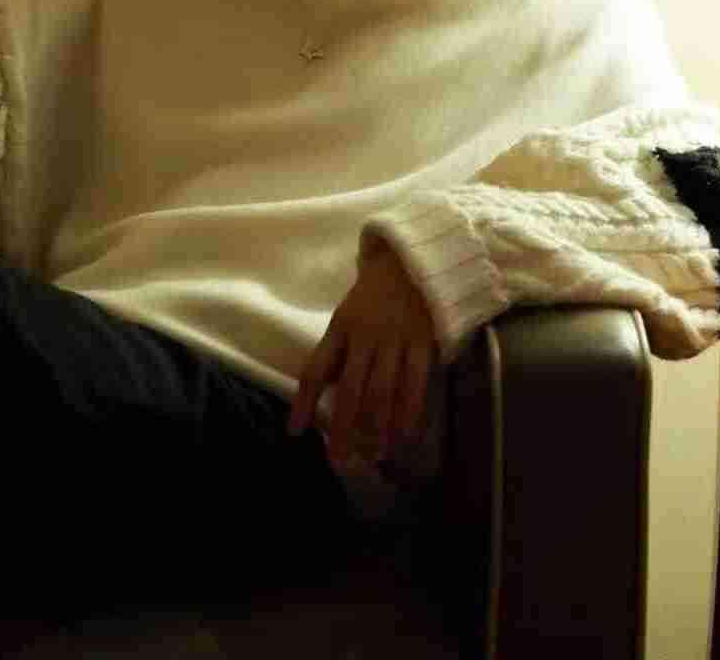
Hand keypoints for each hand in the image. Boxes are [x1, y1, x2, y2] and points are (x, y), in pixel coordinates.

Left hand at [288, 244, 435, 466]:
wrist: (414, 258)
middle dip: (344, 429)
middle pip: (351, 390)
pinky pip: (416, 383)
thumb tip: (326, 390)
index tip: (295, 432)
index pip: (316, 369)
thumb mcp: (348, 314)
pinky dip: (410, 413)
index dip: (305, 402)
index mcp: (341, 327)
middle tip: (340, 461)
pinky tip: (405, 436)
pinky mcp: (423, 342)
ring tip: (374, 457)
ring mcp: (396, 339)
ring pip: (383, 392)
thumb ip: (339, 350)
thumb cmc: (376, 293)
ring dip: (377, 429)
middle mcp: (365, 336)